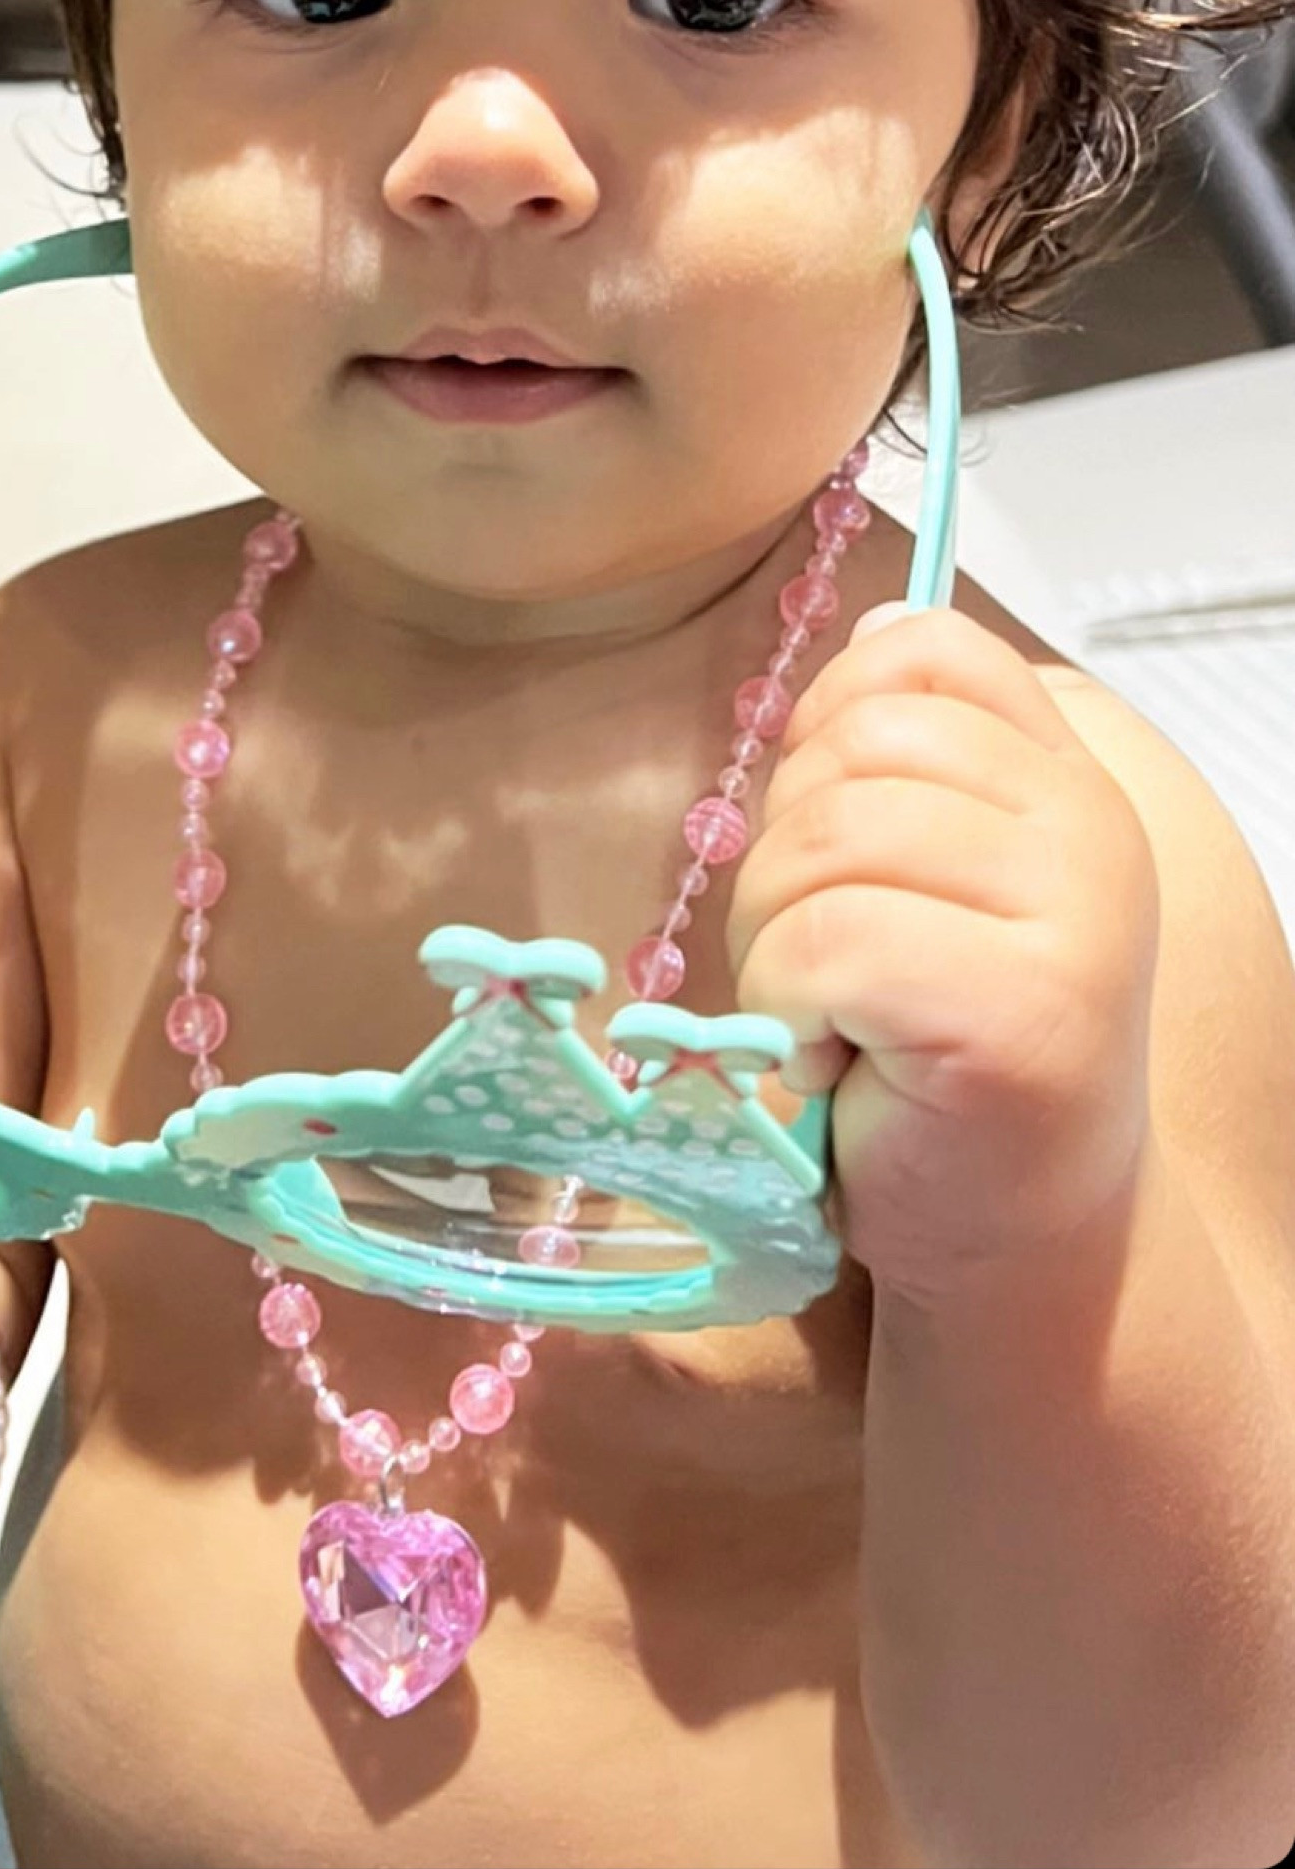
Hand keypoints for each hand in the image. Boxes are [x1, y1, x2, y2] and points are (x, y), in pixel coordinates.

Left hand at [725, 603, 1160, 1310]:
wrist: (1017, 1240)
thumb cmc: (943, 1058)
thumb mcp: (931, 876)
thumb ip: (908, 757)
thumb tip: (875, 628)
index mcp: (1067, 781)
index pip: (925, 650)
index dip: (832, 725)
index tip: (836, 840)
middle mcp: (1089, 834)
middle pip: (851, 750)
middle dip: (786, 859)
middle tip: (828, 966)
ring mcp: (1071, 923)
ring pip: (824, 842)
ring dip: (778, 939)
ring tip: (830, 1016)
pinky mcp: (1019, 1016)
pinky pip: (826, 942)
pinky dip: (786, 1007)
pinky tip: (832, 1061)